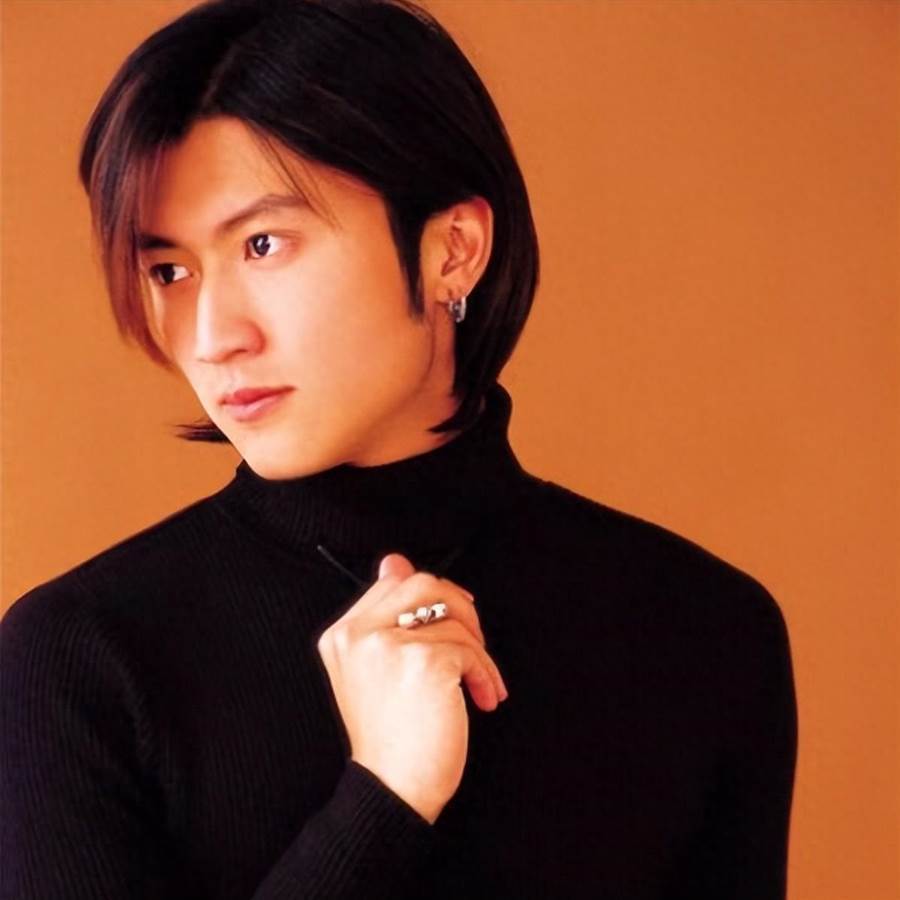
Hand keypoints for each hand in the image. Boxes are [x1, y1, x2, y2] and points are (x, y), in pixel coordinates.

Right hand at [316, 552, 508, 823]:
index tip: (452, 618)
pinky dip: (486, 673)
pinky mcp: (423, 660)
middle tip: (473, 643)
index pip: (393, 581)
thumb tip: (394, 560)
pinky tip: (483, 699)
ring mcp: (388, 643)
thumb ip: (384, 616)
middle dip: (459, 608)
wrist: (392, 789)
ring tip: (481, 684)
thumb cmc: (390, 735)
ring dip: (478, 651)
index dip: (432, 594)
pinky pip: (469, 648)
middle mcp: (358, 633)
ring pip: (452, 616)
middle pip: (422, 583)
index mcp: (341, 634)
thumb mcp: (374, 671)